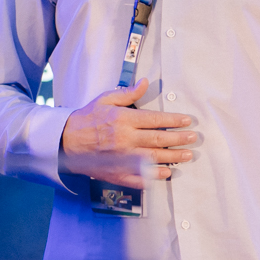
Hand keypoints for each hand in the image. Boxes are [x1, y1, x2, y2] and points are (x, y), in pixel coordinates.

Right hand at [59, 77, 198, 186]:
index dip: (174, 120)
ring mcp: (122, 158)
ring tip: (187, 156)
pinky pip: (140, 177)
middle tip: (193, 139)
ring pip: (153, 158)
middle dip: (179, 139)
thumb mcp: (105, 100)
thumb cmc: (87, 118)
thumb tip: (145, 82)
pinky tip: (167, 174)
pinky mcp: (117, 172)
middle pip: (159, 139)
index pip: (156, 119)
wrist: (66, 141)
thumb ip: (128, 93)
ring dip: (173, 157)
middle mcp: (125, 139)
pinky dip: (155, 176)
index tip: (187, 121)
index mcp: (124, 120)